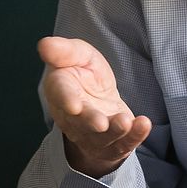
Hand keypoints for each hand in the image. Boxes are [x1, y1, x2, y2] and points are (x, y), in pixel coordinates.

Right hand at [37, 36, 151, 178]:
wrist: (99, 100)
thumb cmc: (85, 74)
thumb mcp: (78, 55)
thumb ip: (64, 51)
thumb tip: (43, 44)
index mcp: (60, 92)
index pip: (60, 96)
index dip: (66, 100)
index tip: (74, 105)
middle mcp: (74, 118)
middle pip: (81, 122)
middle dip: (91, 122)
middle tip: (101, 123)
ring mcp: (94, 134)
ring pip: (102, 137)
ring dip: (115, 131)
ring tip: (126, 121)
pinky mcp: (114, 143)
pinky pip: (124, 143)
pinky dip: (135, 136)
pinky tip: (143, 125)